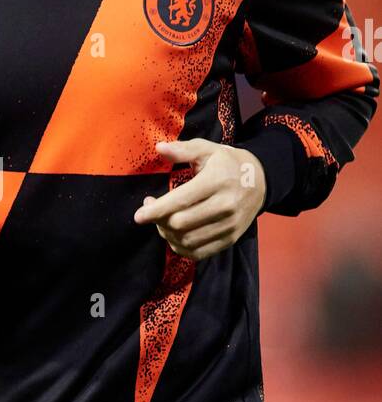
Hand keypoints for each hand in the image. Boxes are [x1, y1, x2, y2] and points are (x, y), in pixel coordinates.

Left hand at [133, 139, 265, 259]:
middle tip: (152, 208)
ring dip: (167, 234)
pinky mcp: (230, 239)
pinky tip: (174, 234)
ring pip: (187, 240)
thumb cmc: (227, 163)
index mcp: (217, 181)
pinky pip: (199, 253)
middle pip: (180, 224)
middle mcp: (225, 206)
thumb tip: (158, 148)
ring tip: (162, 220)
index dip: (156, 210)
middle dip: (159, 220)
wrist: (261, 181)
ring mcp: (229, 226)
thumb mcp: (207, 149)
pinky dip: (181, 247)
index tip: (138, 215)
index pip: (181, 201)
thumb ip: (182, 149)